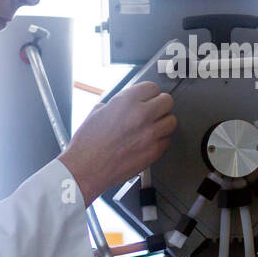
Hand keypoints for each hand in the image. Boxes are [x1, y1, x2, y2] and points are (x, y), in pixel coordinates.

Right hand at [60, 81, 176, 204]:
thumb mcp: (97, 112)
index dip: (148, 93)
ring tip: (153, 126)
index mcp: (126, 102)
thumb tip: (127, 104)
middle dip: (160, 105)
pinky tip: (149, 141)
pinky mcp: (154, 152)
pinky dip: (160, 140)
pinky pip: (167, 140)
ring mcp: (150, 134)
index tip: (147, 98)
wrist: (86, 169)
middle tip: (153, 110)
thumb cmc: (87, 144)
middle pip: (167, 101)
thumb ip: (118, 104)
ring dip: (163, 122)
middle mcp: (141, 115)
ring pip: (171, 121)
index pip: (152, 87)